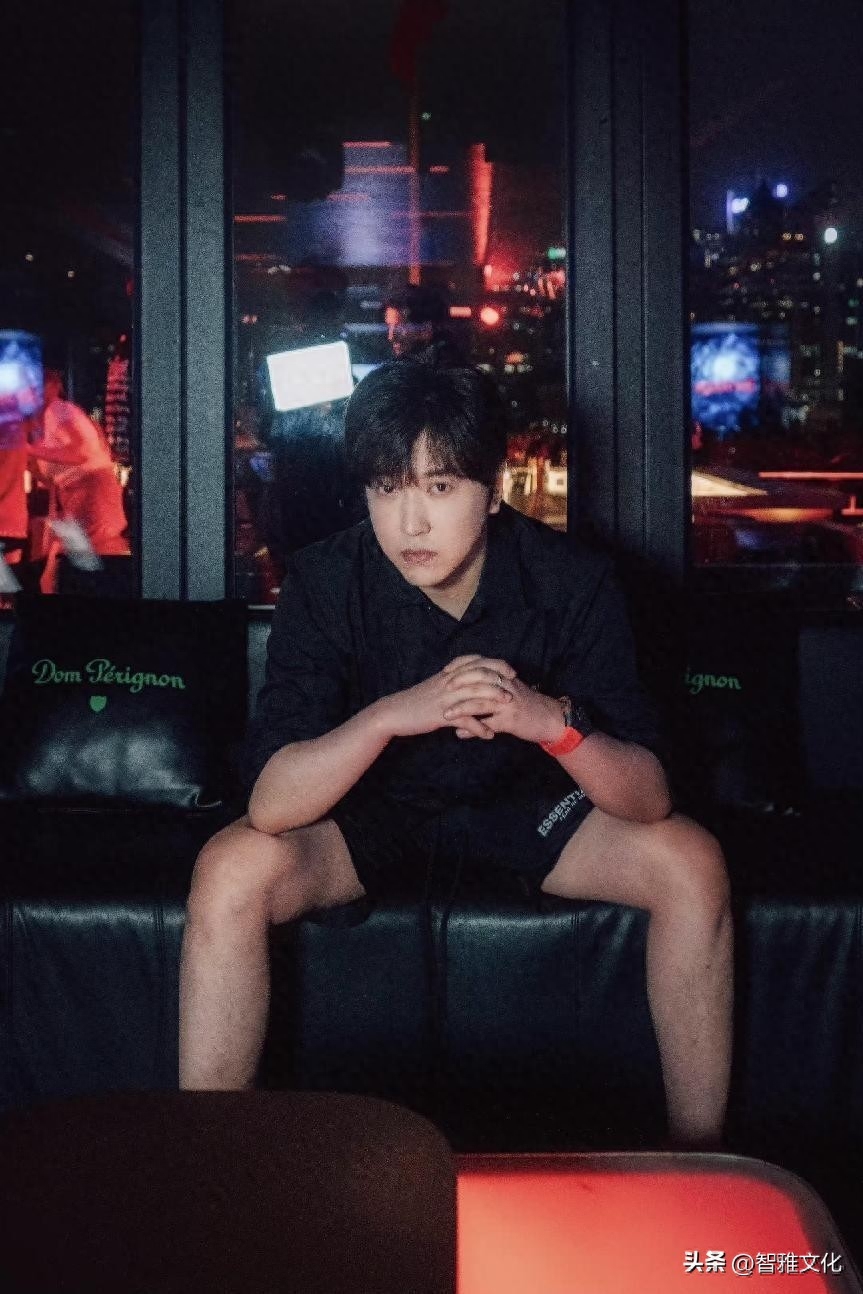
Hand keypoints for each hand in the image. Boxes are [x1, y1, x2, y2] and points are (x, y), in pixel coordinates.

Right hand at [377, 655, 516, 740]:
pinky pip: (464, 720)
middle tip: (514, 688)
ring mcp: (445, 698)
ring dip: (494, 700)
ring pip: (474, 694)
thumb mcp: (436, 686)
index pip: (476, 662)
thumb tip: (468, 679)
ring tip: (508, 707)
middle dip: (499, 680)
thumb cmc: (416, 701)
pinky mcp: (440, 715)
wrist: (394, 713)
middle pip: (479, 674)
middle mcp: (449, 682)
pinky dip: (479, 727)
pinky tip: (489, 735)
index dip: (495, 664)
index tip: (510, 670)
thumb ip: (452, 680)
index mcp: (449, 674)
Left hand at [441, 657, 566, 744]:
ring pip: (481, 703)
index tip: (445, 670)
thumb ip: (492, 688)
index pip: (480, 665)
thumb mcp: (510, 691)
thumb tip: (473, 685)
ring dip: (461, 709)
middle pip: (478, 681)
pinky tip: (460, 734)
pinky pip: (489, 725)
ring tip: (446, 715)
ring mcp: (508, 704)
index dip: (462, 666)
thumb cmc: (528, 705)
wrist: (550, 719)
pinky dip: (473, 730)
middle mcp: (506, 687)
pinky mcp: (511, 720)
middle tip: (441, 690)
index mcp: (505, 677)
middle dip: (458, 685)